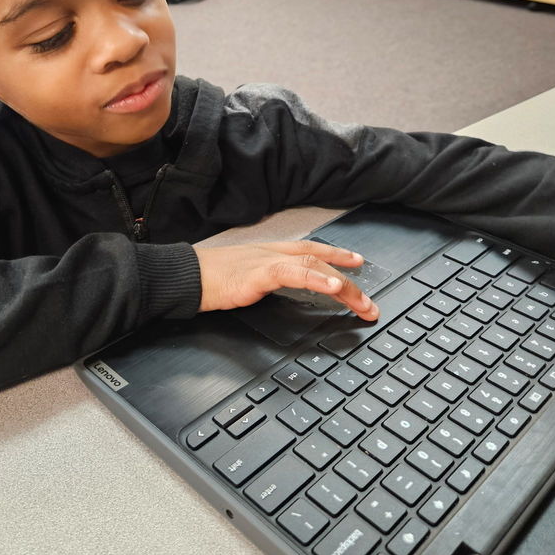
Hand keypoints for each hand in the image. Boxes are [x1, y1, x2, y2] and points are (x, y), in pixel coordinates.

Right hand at [193, 239, 378, 319]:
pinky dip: (316, 279)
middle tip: (369, 303)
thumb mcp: (245, 280)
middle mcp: (273, 253)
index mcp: (270, 253)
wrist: (185, 276)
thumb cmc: (209, 279)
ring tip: (361, 301)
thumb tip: (281, 292)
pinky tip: (333, 287)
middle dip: (349, 282)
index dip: (336, 255)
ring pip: (314, 266)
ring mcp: (267, 261)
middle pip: (319, 261)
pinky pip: (294, 273)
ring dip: (342, 285)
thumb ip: (266, 282)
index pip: (310, 250)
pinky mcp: (259, 273)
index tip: (357, 263)